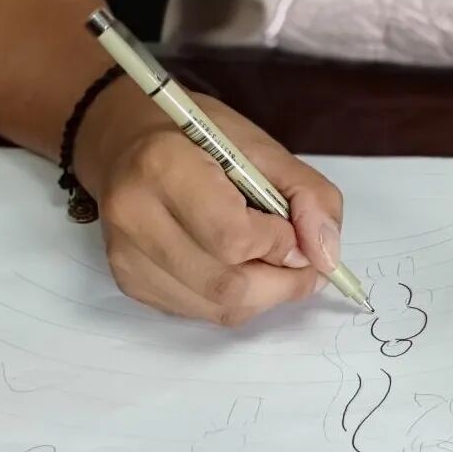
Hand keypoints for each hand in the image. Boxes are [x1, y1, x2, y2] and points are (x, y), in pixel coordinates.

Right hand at [73, 78, 341, 324]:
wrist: (127, 142)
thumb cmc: (198, 139)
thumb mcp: (264, 148)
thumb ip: (310, 197)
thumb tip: (326, 257)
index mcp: (164, 166)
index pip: (234, 238)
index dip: (279, 244)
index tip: (293, 230)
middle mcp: (135, 216)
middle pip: (227, 286)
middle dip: (280, 283)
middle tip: (300, 263)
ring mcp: (126, 256)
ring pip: (217, 308)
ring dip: (261, 295)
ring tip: (269, 261)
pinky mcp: (129, 282)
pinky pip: (199, 312)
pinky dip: (232, 299)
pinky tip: (232, 266)